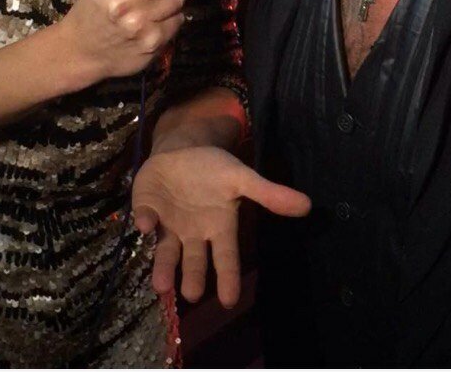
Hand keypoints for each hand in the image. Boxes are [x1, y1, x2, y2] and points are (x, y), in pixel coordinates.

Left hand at [132, 146, 310, 307]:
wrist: (184, 149)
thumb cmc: (214, 168)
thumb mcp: (242, 177)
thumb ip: (269, 194)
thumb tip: (307, 205)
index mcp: (219, 227)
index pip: (226, 257)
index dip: (228, 278)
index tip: (230, 301)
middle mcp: (193, 234)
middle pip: (195, 261)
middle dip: (193, 278)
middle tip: (193, 294)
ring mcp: (169, 225)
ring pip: (166, 251)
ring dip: (163, 267)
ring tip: (162, 285)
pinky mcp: (147, 209)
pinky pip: (145, 218)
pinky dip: (143, 221)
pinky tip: (143, 225)